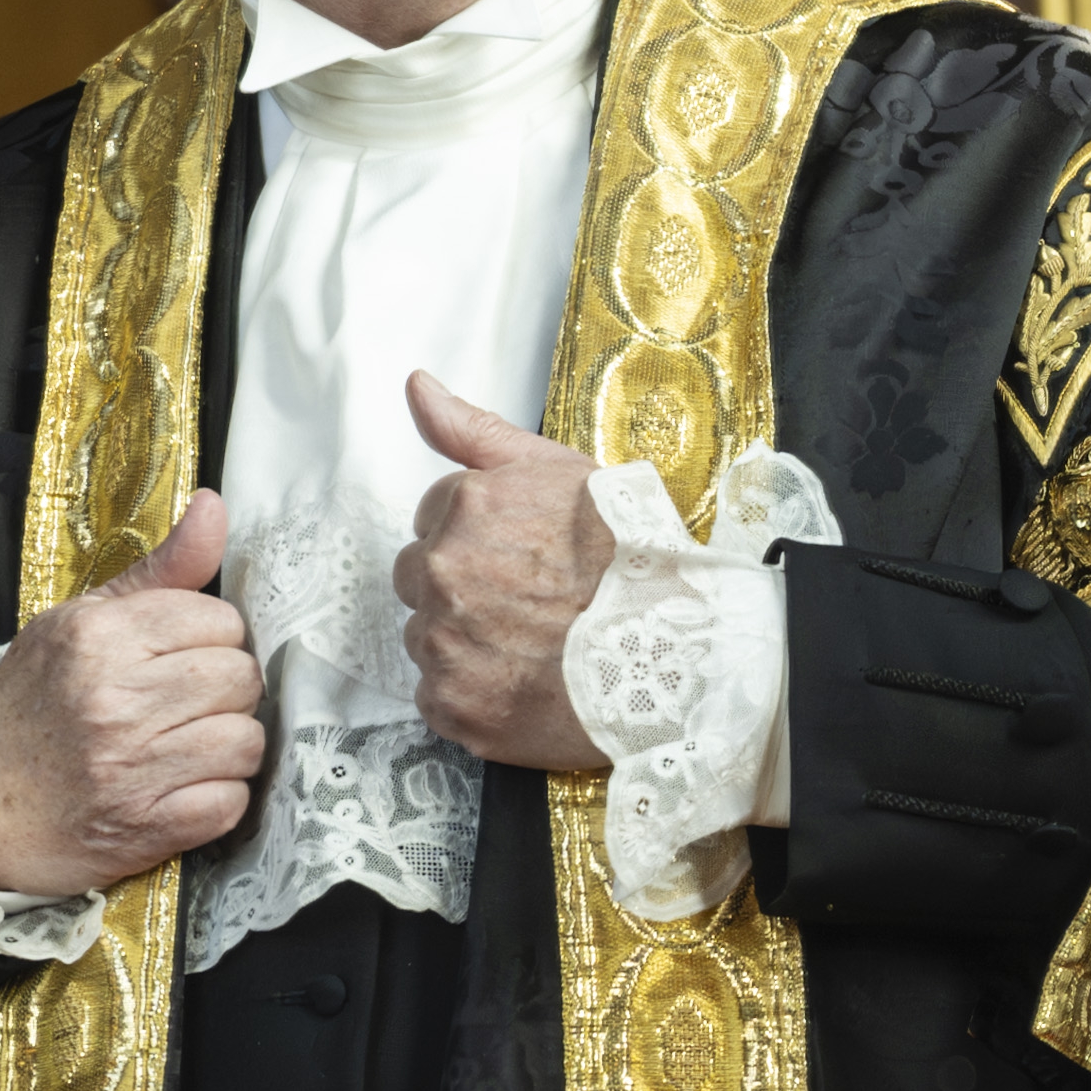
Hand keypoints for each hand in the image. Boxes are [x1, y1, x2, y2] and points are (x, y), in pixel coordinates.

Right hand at [0, 491, 262, 896]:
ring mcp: (129, 768)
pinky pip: (229, 803)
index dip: (214, 639)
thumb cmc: (31, 705)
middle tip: (190, 704)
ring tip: (190, 747)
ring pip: (245, 741)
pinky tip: (185, 790)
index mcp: (98, 637)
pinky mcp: (143, 827)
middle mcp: (114, 699)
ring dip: (229, 747)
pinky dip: (219, 799)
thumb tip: (215, 505)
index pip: (220, 620)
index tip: (186, 657)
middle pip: (239, 678)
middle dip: (227, 691)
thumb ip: (158, 570)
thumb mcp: (79, 622)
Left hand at [394, 372, 614, 770]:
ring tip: (530, 644)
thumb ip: (475, 430)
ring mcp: (443, 643)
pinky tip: (520, 682)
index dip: (482, 537)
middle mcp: (442, 571)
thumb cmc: (627, 557)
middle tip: (526, 602)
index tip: (523, 557)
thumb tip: (415, 384)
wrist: (675, 650)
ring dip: (463, 640)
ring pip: (426, 637)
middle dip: (461, 585)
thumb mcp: (559, 469)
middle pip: (419, 577)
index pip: (433, 518)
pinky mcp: (452, 705)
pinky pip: (437, 696)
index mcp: (464, 506)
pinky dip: (471, 693)